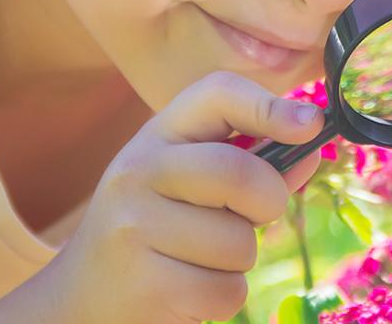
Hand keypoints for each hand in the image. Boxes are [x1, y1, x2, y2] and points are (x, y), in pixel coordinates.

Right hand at [0, 71, 323, 322]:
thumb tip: (312, 151)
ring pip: (239, 244)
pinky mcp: (143, 285)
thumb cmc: (155, 229)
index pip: (216, 93)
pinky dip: (222, 298)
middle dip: (268, 203)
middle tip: (254, 217)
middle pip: (239, 175)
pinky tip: (185, 288)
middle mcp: (138, 170)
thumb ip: (252, 165)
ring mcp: (134, 227)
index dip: (269, 104)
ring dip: (237, 262)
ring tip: (197, 259)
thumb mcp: (191, 184)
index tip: (311, 124)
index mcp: (158, 135)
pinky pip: (226, 291)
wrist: (78, 298)